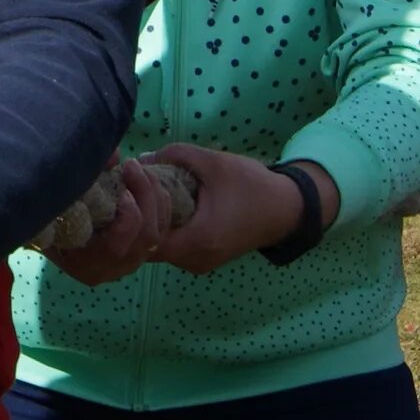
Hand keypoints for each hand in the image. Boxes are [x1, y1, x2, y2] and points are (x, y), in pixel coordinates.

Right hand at [42, 154, 174, 285]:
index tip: (120, 186)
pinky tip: (145, 181)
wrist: (47, 229)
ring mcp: (129, 263)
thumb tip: (114, 156)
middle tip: (131, 165)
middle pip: (147, 237)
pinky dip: (160, 202)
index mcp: (87, 264)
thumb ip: (81, 179)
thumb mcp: (54, 200)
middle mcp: (111, 269)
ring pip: (159, 232)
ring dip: (154, 195)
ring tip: (138, 168)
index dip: (128, 215)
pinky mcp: (140, 252)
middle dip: (146, 195)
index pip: (120, 246)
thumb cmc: (45, 215)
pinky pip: (163, 229)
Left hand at [143, 145, 335, 277]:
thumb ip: (174, 155)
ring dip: (150, 222)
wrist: (287, 208)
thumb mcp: (212, 161)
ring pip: (160, 248)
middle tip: (132, 188)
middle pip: (148, 246)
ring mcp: (199, 263)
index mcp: (197, 241)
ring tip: (144, 193)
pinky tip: (163, 205)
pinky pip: (174, 247)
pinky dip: (164, 228)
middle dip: (138, 217)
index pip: (145, 238)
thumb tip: (141, 160)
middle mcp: (195, 260)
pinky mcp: (204, 258)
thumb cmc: (251, 185)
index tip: (132, 184)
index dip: (134, 212)